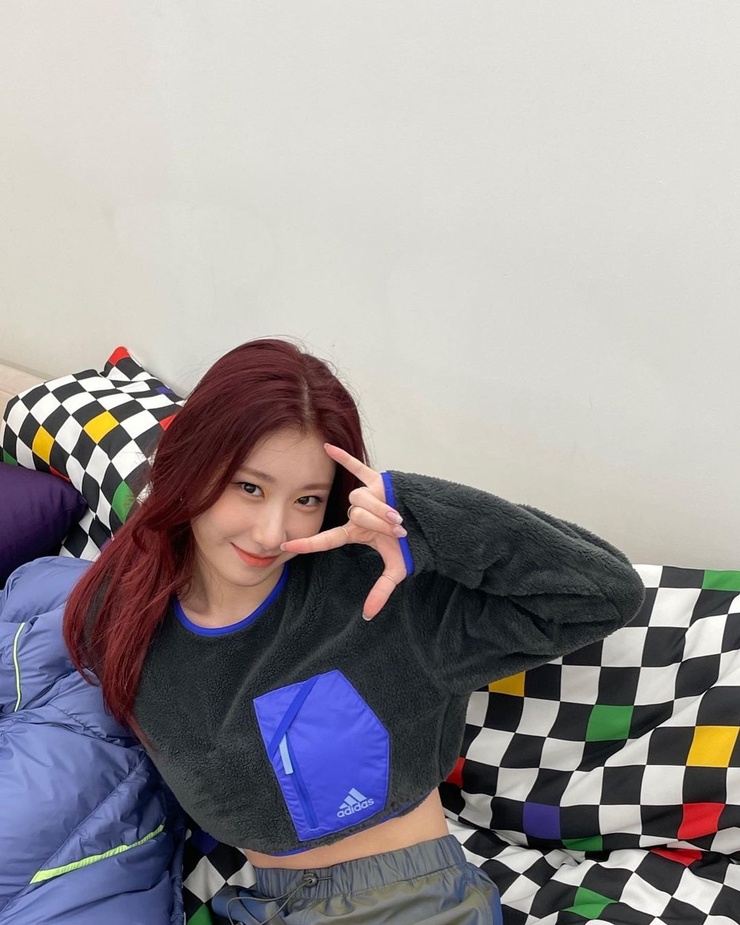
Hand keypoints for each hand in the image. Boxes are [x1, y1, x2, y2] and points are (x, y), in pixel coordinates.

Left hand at [280, 444, 407, 619]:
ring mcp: (366, 495)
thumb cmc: (411, 545)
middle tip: (396, 529)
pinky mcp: (377, 480)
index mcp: (356, 532)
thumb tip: (368, 616)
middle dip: (376, 522)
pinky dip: (342, 457)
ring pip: (360, 498)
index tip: (285, 547)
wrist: (429, 524)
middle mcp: (356, 513)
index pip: (326, 539)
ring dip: (381, 508)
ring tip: (398, 514)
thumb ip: (380, 591)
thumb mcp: (396, 570)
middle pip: (354, 514)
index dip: (307, 543)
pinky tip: (326, 446)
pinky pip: (356, 466)